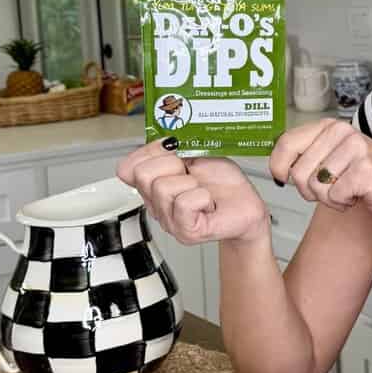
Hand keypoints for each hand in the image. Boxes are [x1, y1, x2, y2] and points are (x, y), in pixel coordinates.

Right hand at [117, 141, 268, 245]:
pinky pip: (183, 203)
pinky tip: (208, 202)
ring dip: (190, 182)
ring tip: (202, 190)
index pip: (126, 169)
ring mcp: (169, 221)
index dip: (149, 152)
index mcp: (153, 186)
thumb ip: (173, 148)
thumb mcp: (195, 154)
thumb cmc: (222, 183)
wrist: (245, 205)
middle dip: (171, 165)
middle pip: (142, 175)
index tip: (173, 149)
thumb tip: (163, 141)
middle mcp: (157, 205)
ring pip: (162, 188)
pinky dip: (201, 196)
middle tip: (191, 174)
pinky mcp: (186, 232)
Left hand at [270, 119, 371, 219]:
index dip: (278, 165)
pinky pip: (334, 195)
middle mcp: (342, 132)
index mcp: (329, 126)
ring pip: (316, 187)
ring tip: (345, 190)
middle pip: (298, 173)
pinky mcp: (366, 169)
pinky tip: (355, 195)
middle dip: (310, 191)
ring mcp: (356, 148)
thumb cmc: (360, 175)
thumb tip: (276, 165)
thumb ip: (304, 154)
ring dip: (328, 199)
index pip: (286, 143)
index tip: (281, 177)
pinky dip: (342, 203)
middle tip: (330, 189)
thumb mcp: (329, 156)